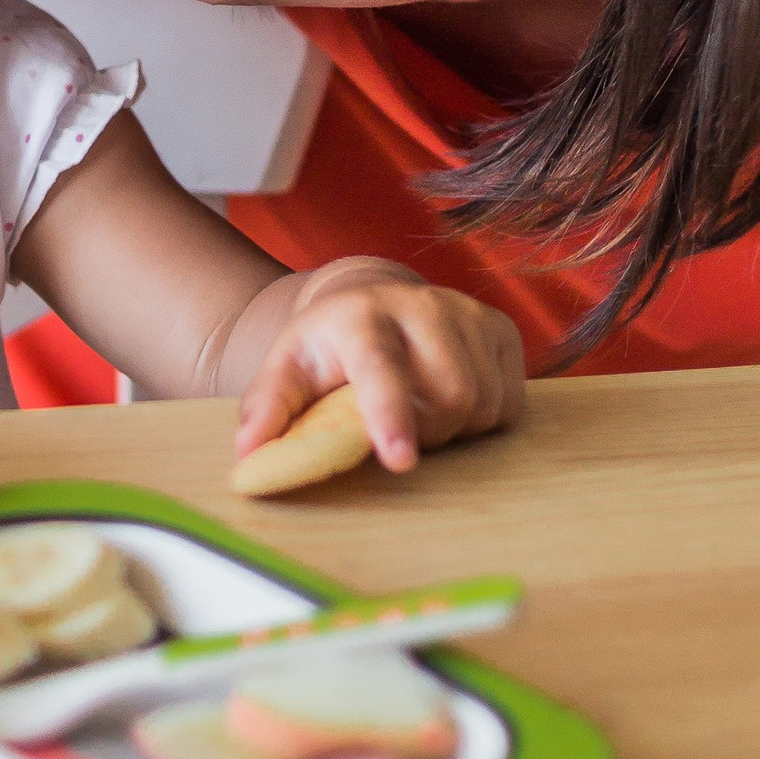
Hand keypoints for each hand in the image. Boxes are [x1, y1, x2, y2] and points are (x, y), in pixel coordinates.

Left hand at [232, 256, 524, 473]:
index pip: (380, 370)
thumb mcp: (287, 369)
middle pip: (450, 400)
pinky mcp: (499, 327)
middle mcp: (419, 307)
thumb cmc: (326, 347)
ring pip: (484, 405)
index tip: (400, 460)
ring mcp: (465, 312)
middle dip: (428, 431)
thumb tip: (249, 455)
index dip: (391, 415)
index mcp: (360, 319)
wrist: (369, 298)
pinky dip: (484, 417)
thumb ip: (268, 409)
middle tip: (395, 426)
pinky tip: (451, 397)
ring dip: (455, 429)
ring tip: (421, 408)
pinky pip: (510, 401)